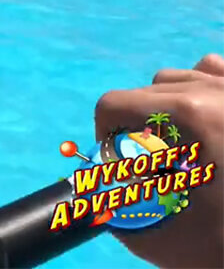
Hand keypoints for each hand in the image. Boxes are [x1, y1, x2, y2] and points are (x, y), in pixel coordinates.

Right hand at [94, 53, 223, 268]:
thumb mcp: (168, 238)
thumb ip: (118, 213)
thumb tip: (95, 189)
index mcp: (186, 116)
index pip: (113, 105)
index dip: (105, 137)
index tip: (123, 166)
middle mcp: (213, 89)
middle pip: (147, 91)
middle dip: (140, 127)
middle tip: (160, 166)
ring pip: (182, 77)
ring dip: (171, 106)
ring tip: (189, 144)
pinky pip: (214, 68)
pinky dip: (204, 89)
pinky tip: (213, 123)